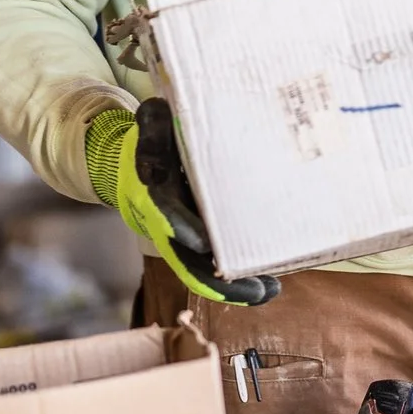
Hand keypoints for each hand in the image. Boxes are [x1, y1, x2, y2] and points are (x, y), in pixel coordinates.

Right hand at [103, 99, 280, 305]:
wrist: (143, 158)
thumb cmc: (156, 136)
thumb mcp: (151, 123)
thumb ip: (151, 132)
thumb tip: (153, 153)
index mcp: (153, 194)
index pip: (165, 215)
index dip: (183, 229)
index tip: (205, 243)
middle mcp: (167, 223)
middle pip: (187, 260)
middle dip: (219, 280)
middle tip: (257, 289)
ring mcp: (184, 235)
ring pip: (203, 269)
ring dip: (234, 286)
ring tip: (270, 291)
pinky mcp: (202, 236)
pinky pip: (217, 262)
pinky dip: (238, 275)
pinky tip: (268, 282)